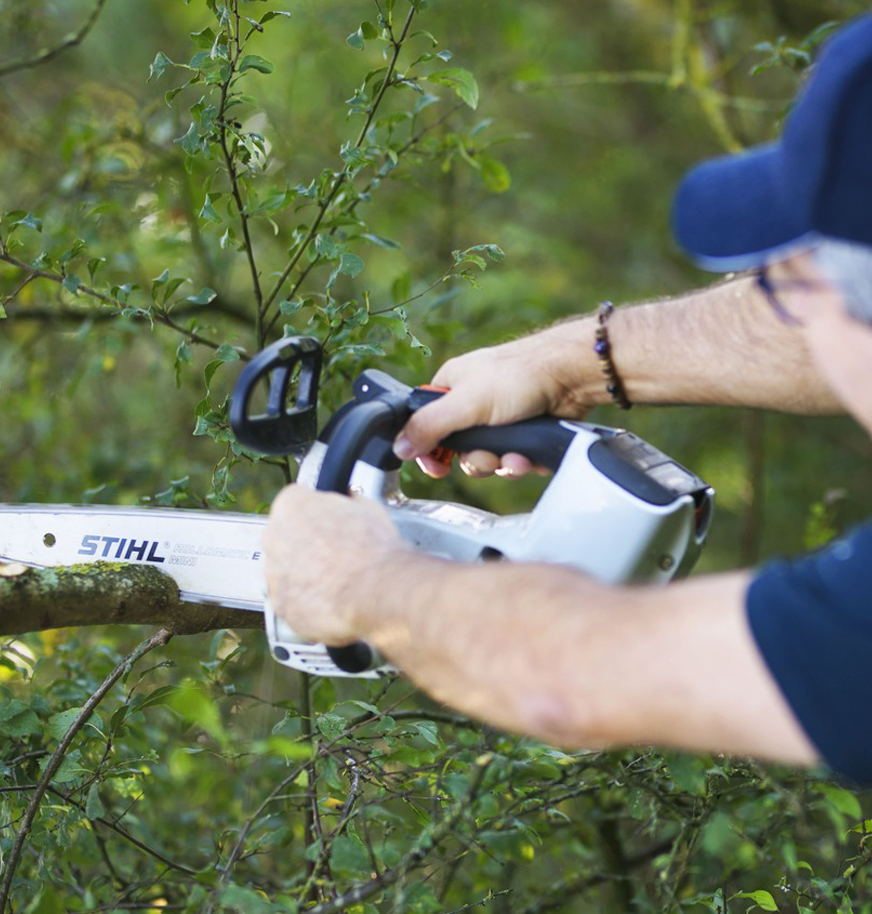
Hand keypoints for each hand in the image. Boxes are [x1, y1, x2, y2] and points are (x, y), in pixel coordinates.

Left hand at [263, 486, 404, 645]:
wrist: (378, 594)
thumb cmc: (374, 551)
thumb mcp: (368, 508)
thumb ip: (348, 502)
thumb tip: (351, 502)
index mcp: (291, 506)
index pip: (295, 501)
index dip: (315, 512)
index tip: (327, 522)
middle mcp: (275, 538)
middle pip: (285, 537)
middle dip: (306, 543)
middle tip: (334, 552)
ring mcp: (274, 574)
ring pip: (285, 571)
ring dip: (305, 573)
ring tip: (337, 578)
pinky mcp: (281, 605)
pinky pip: (291, 600)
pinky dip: (307, 600)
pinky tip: (332, 598)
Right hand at [394, 322, 594, 477]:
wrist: (572, 376)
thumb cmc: (520, 375)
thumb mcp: (465, 403)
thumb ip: (429, 426)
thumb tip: (399, 446)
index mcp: (452, 388)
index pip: (426, 425)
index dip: (430, 450)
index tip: (437, 467)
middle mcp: (474, 403)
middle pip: (459, 450)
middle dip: (475, 460)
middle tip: (487, 455)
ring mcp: (501, 419)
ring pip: (489, 459)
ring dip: (501, 463)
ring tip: (515, 455)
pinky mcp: (524, 432)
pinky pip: (513, 460)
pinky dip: (521, 461)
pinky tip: (530, 455)